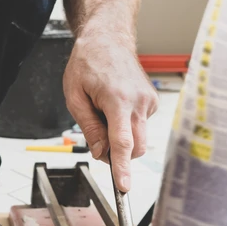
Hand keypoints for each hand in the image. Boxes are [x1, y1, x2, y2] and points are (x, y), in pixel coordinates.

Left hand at [63, 31, 158, 192]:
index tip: (124, 186)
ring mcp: (148, 102)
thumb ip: (89, 128)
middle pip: (135, 148)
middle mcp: (138, 102)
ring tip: (105, 114)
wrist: (108, 39)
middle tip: (98, 140)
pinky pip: (140, 127)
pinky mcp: (152, 102)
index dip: (122, 168)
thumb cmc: (88, 63)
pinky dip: (127, 126)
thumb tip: (100, 153)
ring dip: (122, 139)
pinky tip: (115, 107)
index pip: (122, 143)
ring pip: (139, 140)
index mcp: (117, 100)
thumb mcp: (75, 97)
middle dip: (118, 155)